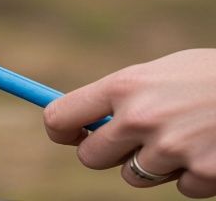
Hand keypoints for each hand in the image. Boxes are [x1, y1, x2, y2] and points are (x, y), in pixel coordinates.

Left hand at [44, 49, 215, 197]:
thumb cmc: (211, 75)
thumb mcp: (162, 72)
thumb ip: (125, 95)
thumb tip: (85, 120)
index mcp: (125, 85)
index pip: (62, 117)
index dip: (60, 130)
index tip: (69, 133)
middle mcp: (141, 118)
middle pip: (91, 157)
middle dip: (104, 153)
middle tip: (126, 141)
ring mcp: (171, 150)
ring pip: (135, 176)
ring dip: (152, 164)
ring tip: (183, 136)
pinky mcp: (202, 175)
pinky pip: (180, 188)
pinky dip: (192, 175)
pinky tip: (210, 148)